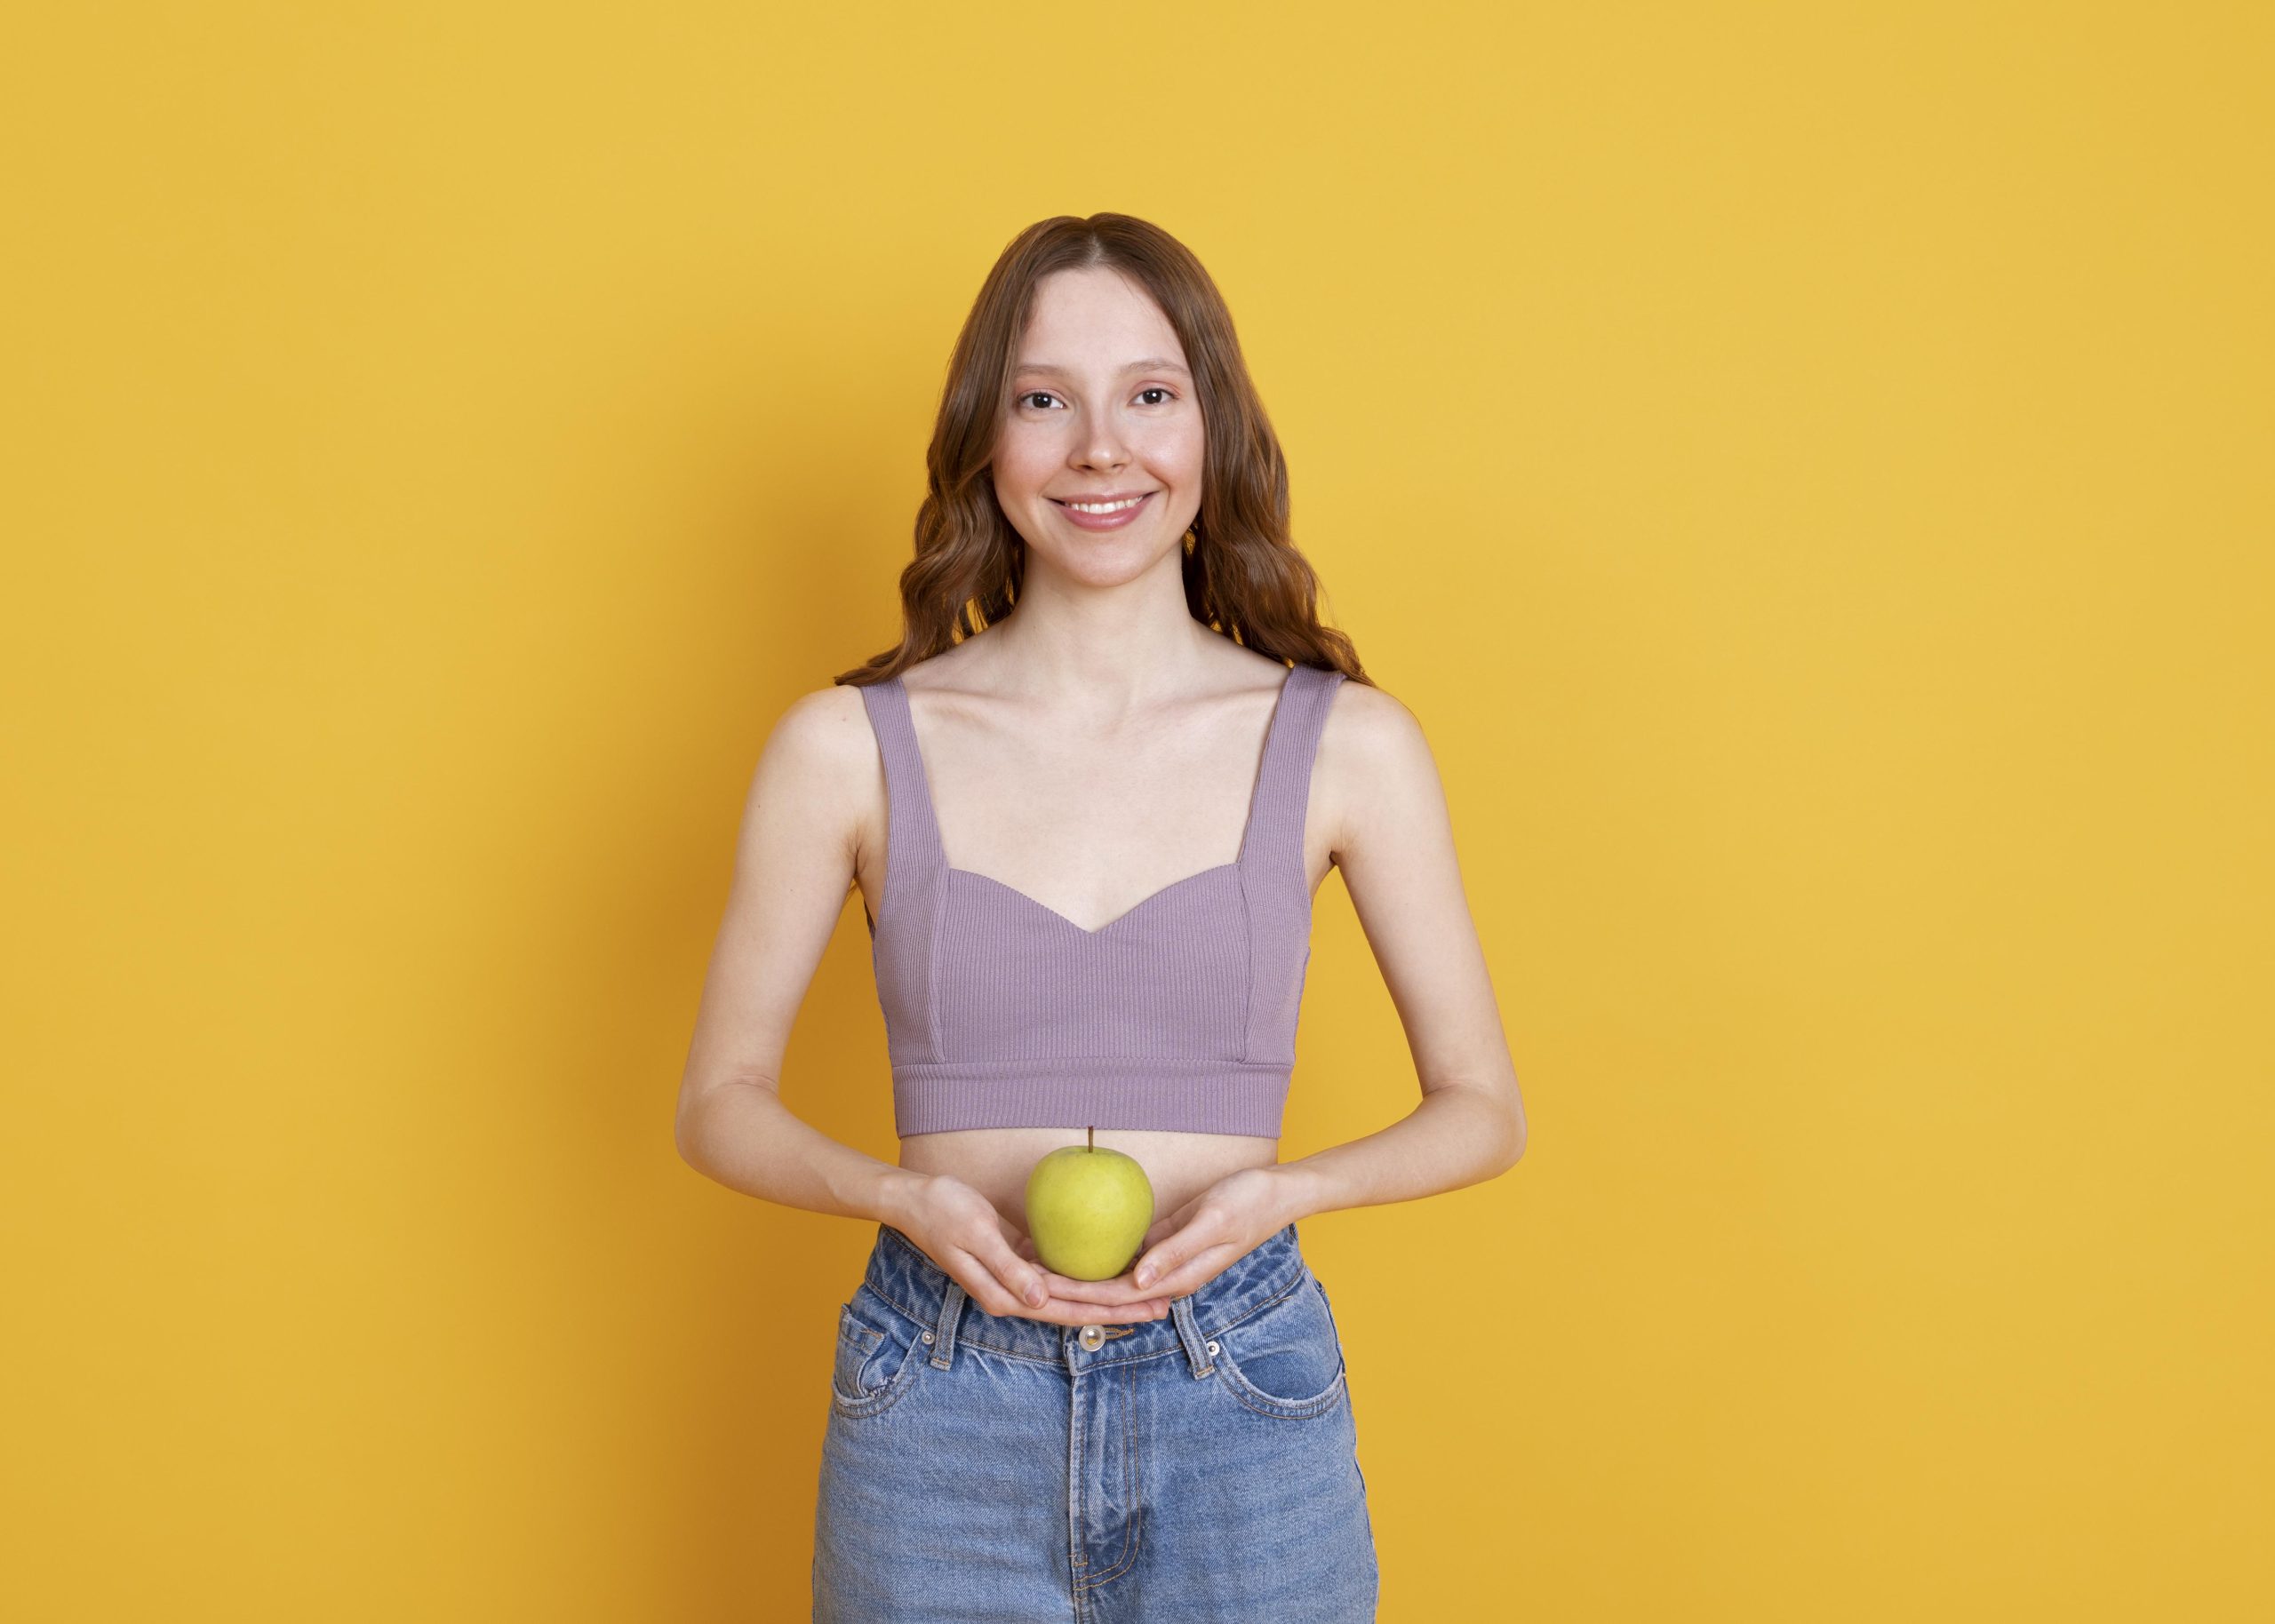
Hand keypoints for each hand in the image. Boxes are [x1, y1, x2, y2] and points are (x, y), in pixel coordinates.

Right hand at [891, 1172, 1173, 1326]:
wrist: (916, 1201)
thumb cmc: (944, 1212)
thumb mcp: (976, 1236)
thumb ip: (1008, 1269)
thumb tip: (1040, 1300)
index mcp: (1007, 1296)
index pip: (1070, 1310)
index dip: (1110, 1311)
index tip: (1146, 1310)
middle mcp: (1016, 1295)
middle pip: (1078, 1308)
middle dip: (1122, 1309)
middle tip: (1164, 1306)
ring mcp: (1019, 1280)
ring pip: (1073, 1295)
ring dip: (1110, 1297)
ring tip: (1148, 1297)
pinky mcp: (1020, 1261)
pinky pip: (1061, 1276)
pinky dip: (1088, 1277)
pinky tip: (1112, 1273)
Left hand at [1017, 1166, 1297, 1309]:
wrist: (1276, 1192)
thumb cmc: (1248, 1204)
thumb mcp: (1212, 1222)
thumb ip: (1176, 1252)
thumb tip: (1138, 1281)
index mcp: (1178, 1278)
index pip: (1117, 1295)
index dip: (1079, 1294)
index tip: (1044, 1289)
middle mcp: (1167, 1275)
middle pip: (1108, 1291)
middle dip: (1069, 1290)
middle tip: (1028, 1281)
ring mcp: (1166, 1260)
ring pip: (1115, 1276)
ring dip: (1081, 1276)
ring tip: (1041, 1270)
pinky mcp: (1165, 1241)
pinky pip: (1126, 1254)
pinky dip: (1100, 1255)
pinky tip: (1074, 1246)